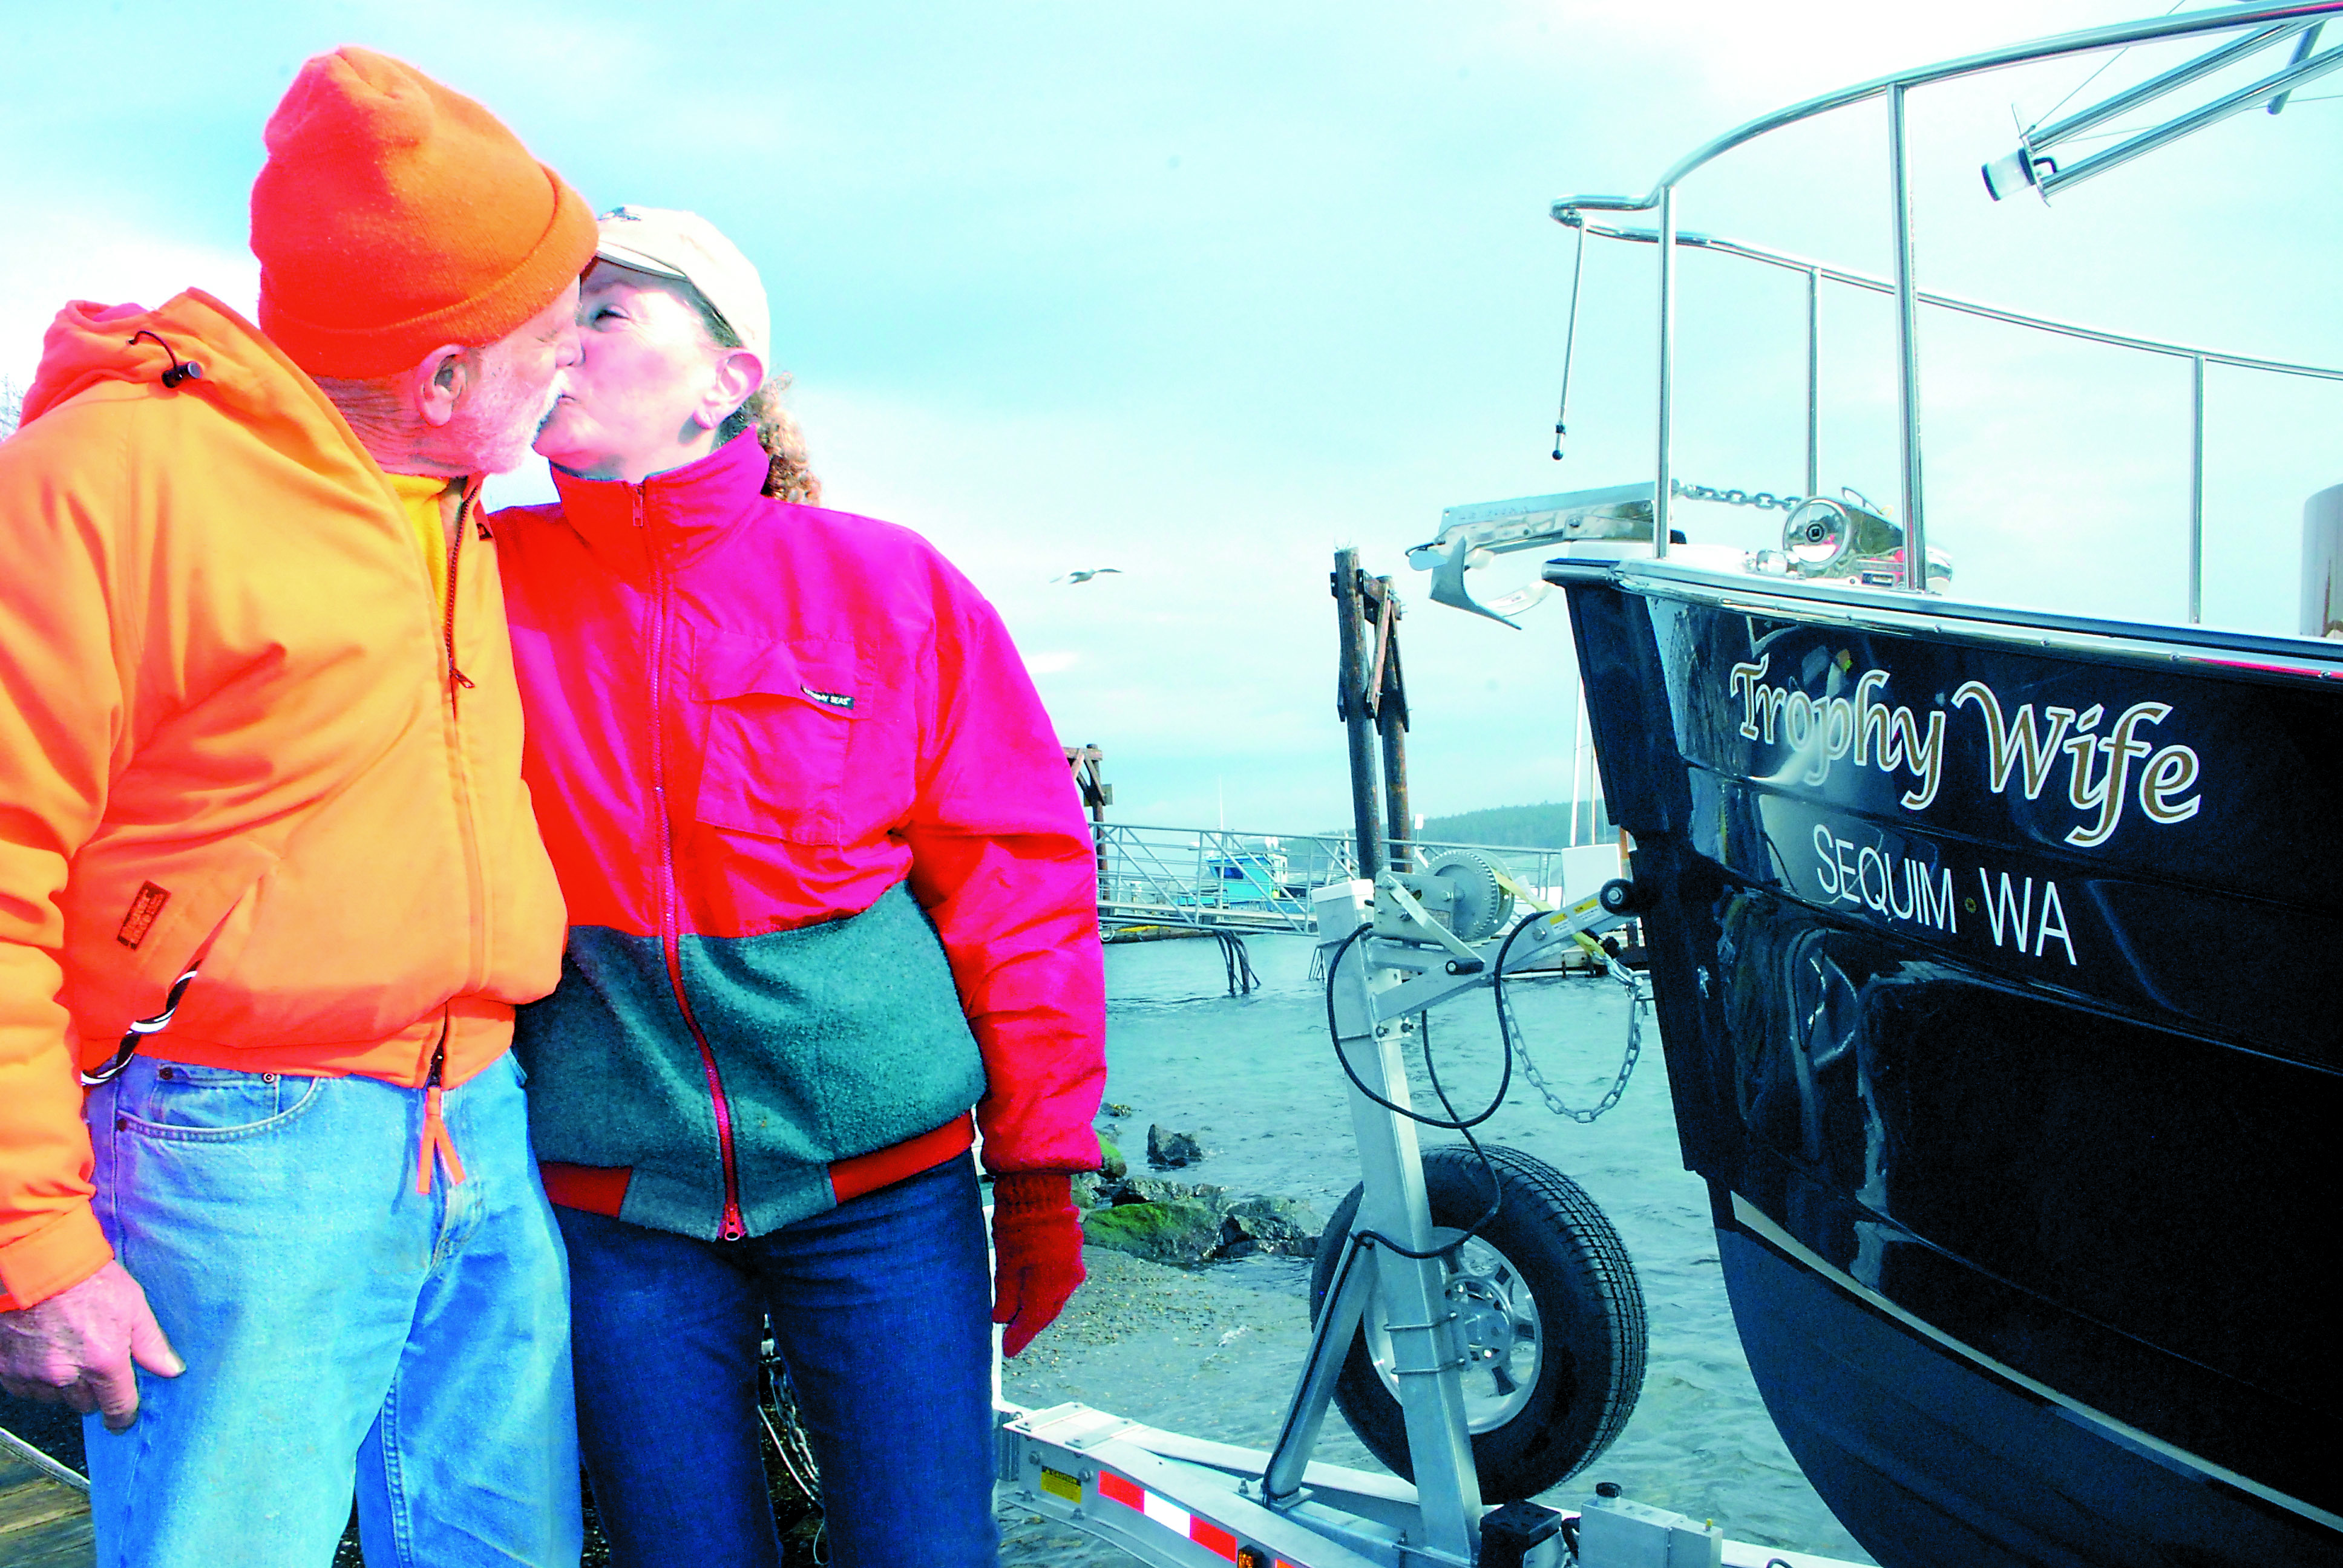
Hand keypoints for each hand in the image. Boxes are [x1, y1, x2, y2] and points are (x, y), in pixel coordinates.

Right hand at [0, 1261, 183, 1430]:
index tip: (123, 1419)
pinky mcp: (6, 1369)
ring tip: (66, 1349)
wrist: (39, 1265)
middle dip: (93, 1389)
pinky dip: (34, 1377)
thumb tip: (172, 1370)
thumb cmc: (90, 1280)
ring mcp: (33, 1374)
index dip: (123, 1416)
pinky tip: (41, 1351)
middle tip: (93, 1361)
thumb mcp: (133, 1306)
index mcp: (104, 1361)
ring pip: (54, 1397)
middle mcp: (67, 1374)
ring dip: (62, 1383)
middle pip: (85, 1404)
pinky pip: (25, 1388)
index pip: (118, 1407)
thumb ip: (151, 1344)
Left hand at [990, 1171, 1084, 1357]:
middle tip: (1013, 1335)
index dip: (1019, 1337)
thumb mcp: (1005, 1265)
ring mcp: (1073, 1269)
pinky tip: (1035, 1291)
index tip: (1007, 1351)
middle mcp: (1066, 1282)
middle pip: (1046, 1313)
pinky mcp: (1074, 1256)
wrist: (1041, 1191)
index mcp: (1048, 1287)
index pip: (1032, 1321)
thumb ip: (1006, 1297)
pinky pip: (1060, 1283)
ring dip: (1039, 1308)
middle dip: (1029, 1325)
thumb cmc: (1018, 1227)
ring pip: (1055, 1298)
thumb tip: (1002, 1319)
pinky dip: (1046, 1291)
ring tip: (1021, 1314)